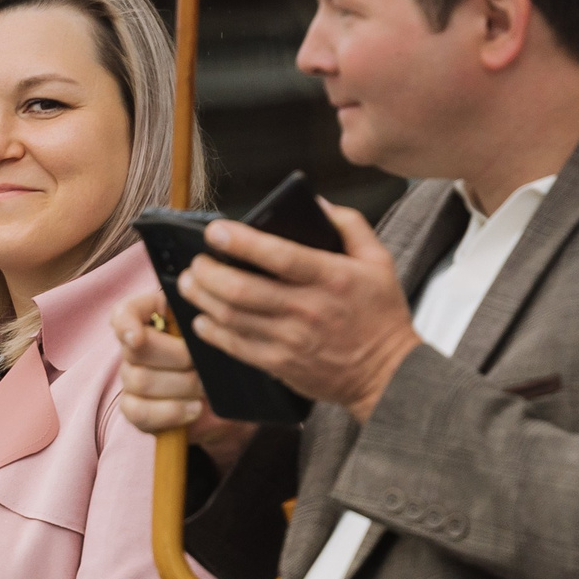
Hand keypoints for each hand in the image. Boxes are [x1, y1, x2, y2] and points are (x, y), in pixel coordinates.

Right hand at [112, 290, 257, 474]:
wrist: (230, 393)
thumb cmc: (222, 352)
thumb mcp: (221, 329)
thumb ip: (207, 319)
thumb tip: (200, 322)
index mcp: (154, 316)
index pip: (124, 314)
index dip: (126, 324)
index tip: (138, 337)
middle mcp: (135, 345)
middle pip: (136, 349)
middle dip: (177, 357)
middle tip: (204, 363)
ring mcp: (130, 377)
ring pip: (140, 380)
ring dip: (181, 385)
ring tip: (205, 388)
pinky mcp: (134, 408)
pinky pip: (139, 411)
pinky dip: (172, 411)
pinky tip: (195, 408)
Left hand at [174, 204, 420, 424]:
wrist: (388, 374)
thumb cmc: (381, 315)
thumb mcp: (378, 262)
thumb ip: (350, 226)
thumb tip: (317, 204)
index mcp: (331, 278)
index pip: (279, 256)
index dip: (241, 242)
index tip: (214, 231)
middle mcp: (307, 309)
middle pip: (242, 289)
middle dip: (208, 273)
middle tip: (196, 262)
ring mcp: (291, 340)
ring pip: (232, 317)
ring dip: (202, 298)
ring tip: (190, 283)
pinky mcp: (280, 364)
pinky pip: (235, 347)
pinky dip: (212, 332)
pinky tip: (202, 318)